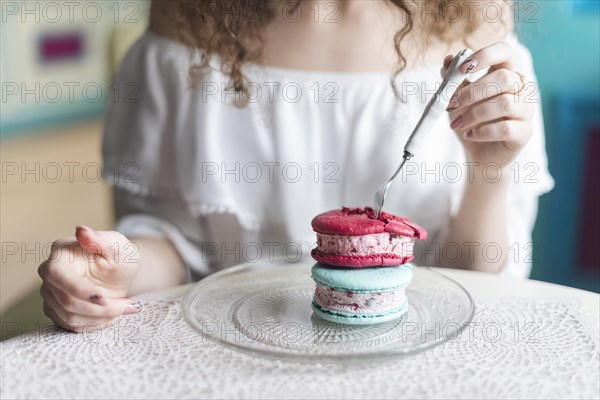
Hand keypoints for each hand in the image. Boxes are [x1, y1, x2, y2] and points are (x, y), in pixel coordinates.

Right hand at [38, 226, 141, 332]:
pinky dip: (95, 324)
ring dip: (101, 318)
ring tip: (123, 308)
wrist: (120, 273)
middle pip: (66, 302)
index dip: (81, 292)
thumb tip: (81, 230)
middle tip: (128, 306)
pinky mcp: (56, 310)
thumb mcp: (119, 246)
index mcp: (60, 253)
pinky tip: (112, 315)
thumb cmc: (120, 255)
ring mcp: (50, 293)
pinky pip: (71, 326)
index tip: (105, 299)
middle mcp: (49, 273)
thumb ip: (101, 239)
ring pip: (69, 317)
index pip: (59, 277)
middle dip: (100, 308)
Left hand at [441, 42, 533, 168]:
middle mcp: (522, 89)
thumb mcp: (457, 98)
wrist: (478, 154)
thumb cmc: (470, 120)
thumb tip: (448, 60)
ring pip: (505, 103)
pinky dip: (482, 132)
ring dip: (474, 113)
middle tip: (450, 104)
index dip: (485, 55)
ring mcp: (526, 111)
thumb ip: (453, 79)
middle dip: (472, 91)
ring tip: (457, 124)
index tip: (462, 69)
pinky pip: (505, 128)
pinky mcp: (525, 133)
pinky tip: (469, 135)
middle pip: (504, 78)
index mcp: (507, 73)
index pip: (505, 51)